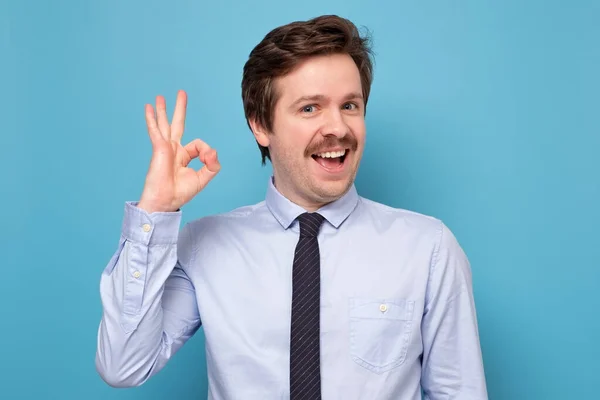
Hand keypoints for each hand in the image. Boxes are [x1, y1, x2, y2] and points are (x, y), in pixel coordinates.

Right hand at [137, 90, 220, 212]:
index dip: (206, 150)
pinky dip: (152, 119)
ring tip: (159, 97)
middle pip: (177, 124)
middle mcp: (173, 149)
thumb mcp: (202, 178)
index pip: (198, 144)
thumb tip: (213, 150)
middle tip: (181, 93)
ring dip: (162, 110)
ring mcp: (165, 148)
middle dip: (180, 108)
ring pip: (164, 124)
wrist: (165, 201)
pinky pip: (155, 130)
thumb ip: (212, 165)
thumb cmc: (180, 193)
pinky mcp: (159, 148)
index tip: (207, 159)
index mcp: (184, 156)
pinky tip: (148, 108)